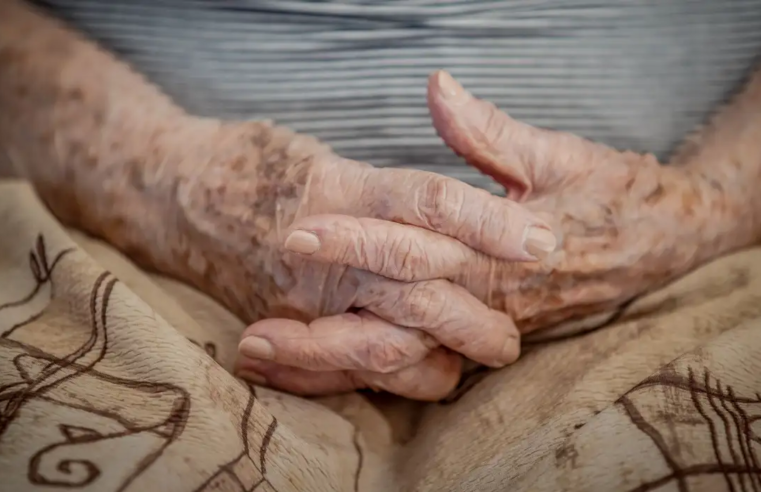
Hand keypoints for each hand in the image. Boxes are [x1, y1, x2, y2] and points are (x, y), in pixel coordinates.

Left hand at [237, 72, 719, 397]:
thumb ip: (491, 133)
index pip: (417, 254)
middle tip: (253, 321)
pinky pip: (412, 368)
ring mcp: (482, 330)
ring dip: (329, 364)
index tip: (298, 233)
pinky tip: (306, 367)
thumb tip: (438, 88)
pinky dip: (358, 371)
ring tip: (263, 356)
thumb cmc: (614, 195)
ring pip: (396, 361)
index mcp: (503, 258)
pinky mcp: (478, 339)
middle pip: (394, 324)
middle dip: (322, 325)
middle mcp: (489, 304)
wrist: (663, 241)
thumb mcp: (559, 156)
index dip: (355, 243)